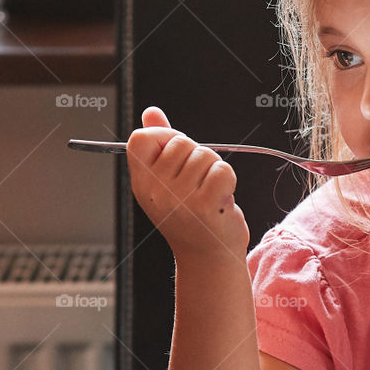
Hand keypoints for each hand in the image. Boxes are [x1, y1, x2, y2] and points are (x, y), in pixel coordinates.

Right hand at [126, 106, 249, 259]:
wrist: (207, 257)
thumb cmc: (190, 216)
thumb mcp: (167, 181)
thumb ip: (159, 144)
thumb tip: (151, 112)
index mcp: (141, 182)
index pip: (140, 138)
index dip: (164, 137)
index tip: (177, 156)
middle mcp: (155, 190)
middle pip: (181, 142)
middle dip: (197, 156)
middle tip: (198, 184)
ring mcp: (178, 198)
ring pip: (205, 155)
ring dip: (215, 170)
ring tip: (209, 193)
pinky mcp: (204, 205)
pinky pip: (223, 169)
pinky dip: (229, 180)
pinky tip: (222, 198)